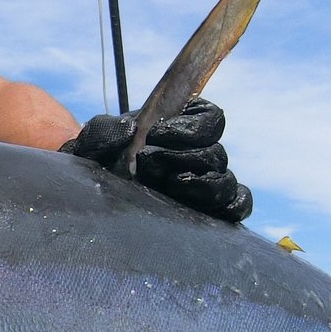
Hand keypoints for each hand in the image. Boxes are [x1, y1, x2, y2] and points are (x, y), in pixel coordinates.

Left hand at [59, 98, 252, 222]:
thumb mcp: (93, 144)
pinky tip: (198, 208)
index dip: (190, 126)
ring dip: (200, 183)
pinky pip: (237, 205)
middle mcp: (198, 155)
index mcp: (180, 129)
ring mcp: (205, 184)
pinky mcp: (210, 212)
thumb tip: (130, 129)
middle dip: (183, 157)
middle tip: (148, 164)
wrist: (92, 203)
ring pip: (225, 181)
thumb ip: (105, 130)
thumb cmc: (97, 167)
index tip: (155, 134)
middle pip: (216, 152)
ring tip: (168, 185)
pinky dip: (231, 205)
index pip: (210, 118)